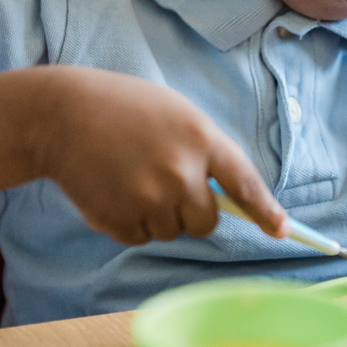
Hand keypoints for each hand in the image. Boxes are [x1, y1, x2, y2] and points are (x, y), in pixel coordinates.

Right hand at [32, 67, 288, 245]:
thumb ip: (207, 151)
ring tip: (132, 175)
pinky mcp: (119, 219)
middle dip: (193, 210)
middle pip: (207, 222)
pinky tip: (113, 188)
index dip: (267, 211)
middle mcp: (180, 172)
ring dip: (159, 214)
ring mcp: (149, 199)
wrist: (62, 114)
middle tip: (165, 179)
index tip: (284, 232)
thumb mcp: (178, 114)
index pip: (245, 183)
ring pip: (172, 232)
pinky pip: (141, 237)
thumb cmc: (127, 109)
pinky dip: (130, 221)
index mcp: (201, 138)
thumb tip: (232, 199)